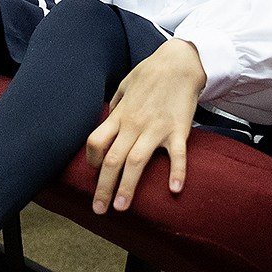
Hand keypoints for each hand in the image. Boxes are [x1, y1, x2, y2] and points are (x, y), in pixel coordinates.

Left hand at [84, 39, 205, 212]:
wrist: (180, 62)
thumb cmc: (150, 74)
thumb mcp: (124, 86)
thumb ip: (115, 107)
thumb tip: (107, 122)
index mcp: (120, 115)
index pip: (96, 142)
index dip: (91, 161)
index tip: (95, 172)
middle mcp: (134, 124)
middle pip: (113, 159)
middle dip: (104, 187)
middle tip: (99, 210)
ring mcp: (156, 128)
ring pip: (137, 161)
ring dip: (128, 187)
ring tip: (122, 208)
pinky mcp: (179, 130)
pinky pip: (177, 154)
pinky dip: (177, 172)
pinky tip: (174, 190)